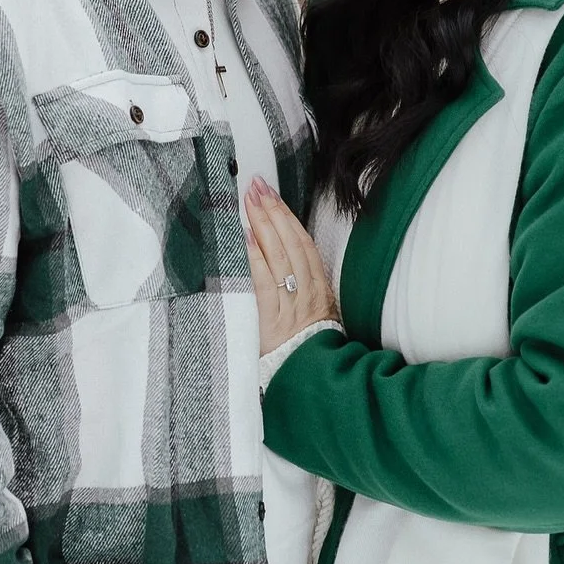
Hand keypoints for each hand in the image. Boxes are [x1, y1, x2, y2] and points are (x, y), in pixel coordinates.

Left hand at [244, 177, 338, 354]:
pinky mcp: (271, 318)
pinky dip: (255, 257)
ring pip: (278, 256)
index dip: (287, 216)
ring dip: (263, 225)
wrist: (313, 377)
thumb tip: (279, 250)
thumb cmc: (311, 345)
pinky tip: (245, 238)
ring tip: (249, 201)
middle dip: (272, 211)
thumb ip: (303, 283)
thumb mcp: (317, 311)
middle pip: (290, 243)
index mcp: (318, 287)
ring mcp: (289, 303)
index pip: (302, 242)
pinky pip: (263, 282)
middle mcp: (306, 290)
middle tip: (257, 187)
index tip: (272, 194)